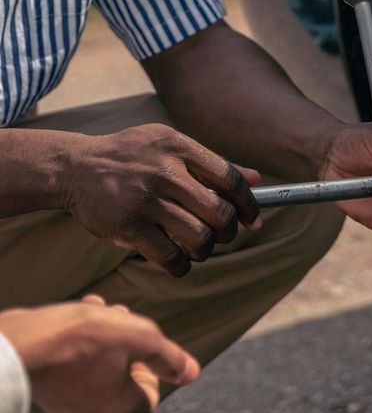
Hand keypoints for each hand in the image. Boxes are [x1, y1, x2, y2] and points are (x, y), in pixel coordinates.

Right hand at [0, 295, 199, 412]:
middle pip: (124, 375)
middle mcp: (92, 411)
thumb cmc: (78, 339)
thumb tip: (193, 372)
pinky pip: (71, 362)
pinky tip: (78, 312)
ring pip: (97, 363)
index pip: (151, 394)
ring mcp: (65, 401)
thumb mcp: (139, 337)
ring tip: (99, 308)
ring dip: (104, 333)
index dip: (154, 367)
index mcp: (119, 407)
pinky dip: (79, 338)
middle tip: (121, 317)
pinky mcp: (45, 385)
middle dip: (127, 340)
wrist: (14, 344)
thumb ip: (169, 356)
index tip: (143, 345)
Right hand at [63, 124, 262, 276]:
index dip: (249, 205)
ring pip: (200, 238)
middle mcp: (165, 172)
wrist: (74, 167)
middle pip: (220, 213)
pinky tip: (179, 261)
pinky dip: (181, 266)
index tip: (252, 220)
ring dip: (205, 250)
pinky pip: (170, 257)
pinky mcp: (128, 226)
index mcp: (180, 148)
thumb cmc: (133, 157)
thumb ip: (213, 163)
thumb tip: (257, 178)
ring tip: (198, 247)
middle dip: (228, 232)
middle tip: (221, 235)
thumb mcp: (170, 146)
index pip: (231, 180)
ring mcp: (146, 200)